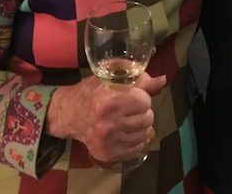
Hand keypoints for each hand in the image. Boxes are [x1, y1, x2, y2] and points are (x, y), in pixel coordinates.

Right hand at [46, 73, 165, 162]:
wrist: (68, 114)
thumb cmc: (91, 91)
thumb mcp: (111, 77)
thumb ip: (139, 78)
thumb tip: (163, 80)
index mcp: (108, 101)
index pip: (144, 100)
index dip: (142, 96)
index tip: (135, 95)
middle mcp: (108, 124)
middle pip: (147, 118)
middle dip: (143, 110)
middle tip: (132, 108)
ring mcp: (107, 142)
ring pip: (145, 133)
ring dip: (141, 124)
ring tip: (129, 118)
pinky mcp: (107, 154)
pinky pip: (137, 147)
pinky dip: (136, 138)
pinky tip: (126, 130)